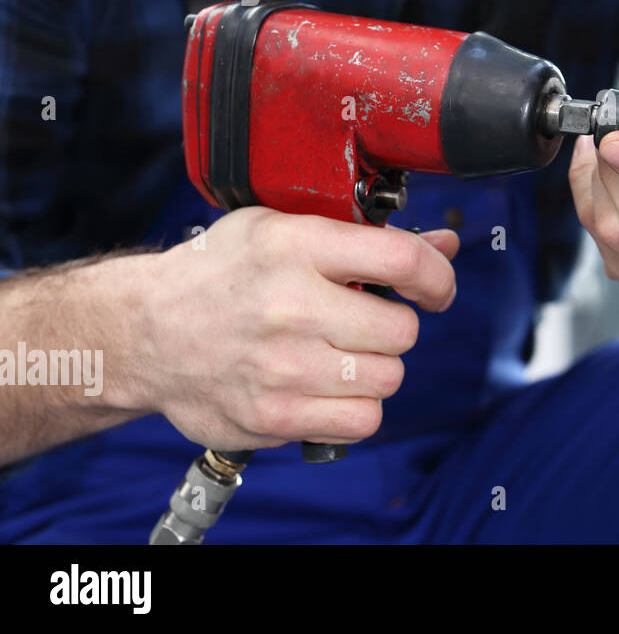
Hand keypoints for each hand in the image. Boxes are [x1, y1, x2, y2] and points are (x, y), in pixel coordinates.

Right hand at [132, 207, 457, 452]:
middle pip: (402, 329)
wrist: (141, 332)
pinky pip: (362, 421)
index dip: (436, 276)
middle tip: (362, 321)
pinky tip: (330, 387)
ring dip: (375, 367)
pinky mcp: (274, 415)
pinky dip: (357, 408)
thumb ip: (368, 238)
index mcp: (295, 245)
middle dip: (392, 325)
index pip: (403, 260)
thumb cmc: (220, 273)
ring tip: (339, 353)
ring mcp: (283, 366)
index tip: (433, 288)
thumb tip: (446, 244)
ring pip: (388, 377)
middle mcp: (290, 305)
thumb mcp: (285, 229)